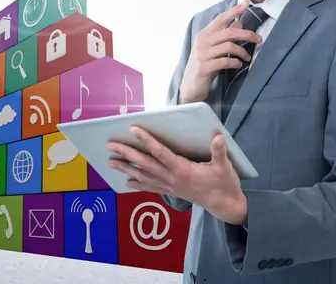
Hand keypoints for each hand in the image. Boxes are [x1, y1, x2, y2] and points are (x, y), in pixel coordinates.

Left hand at [107, 125, 247, 224]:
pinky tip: (127, 183)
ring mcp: (170, 186)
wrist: (225, 205)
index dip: (146, 140)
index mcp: (183, 169)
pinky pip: (151, 187)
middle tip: (111, 145)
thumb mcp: (224, 167)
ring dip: (126, 169)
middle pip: (145, 164)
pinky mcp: (172, 192)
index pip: (160, 152)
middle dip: (127, 154)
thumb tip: (218, 136)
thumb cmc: (224, 183)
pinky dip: (138, 184)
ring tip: (110, 163)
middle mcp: (172, 178)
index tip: (133, 129)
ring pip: (144, 176)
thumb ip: (219, 152)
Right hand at [179, 0, 262, 103]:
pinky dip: (235, 62)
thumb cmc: (204, 64)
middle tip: (259, 39)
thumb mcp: (213, 48)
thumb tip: (238, 23)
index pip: (221, 18)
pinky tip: (238, 65)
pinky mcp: (205, 67)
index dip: (234, 10)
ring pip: (229, 47)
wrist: (191, 85)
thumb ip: (224, 36)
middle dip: (247, 35)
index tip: (246, 3)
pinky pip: (225, 61)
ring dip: (242, 52)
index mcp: (204, 34)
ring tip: (247, 58)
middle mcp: (203, 41)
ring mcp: (203, 54)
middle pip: (229, 33)